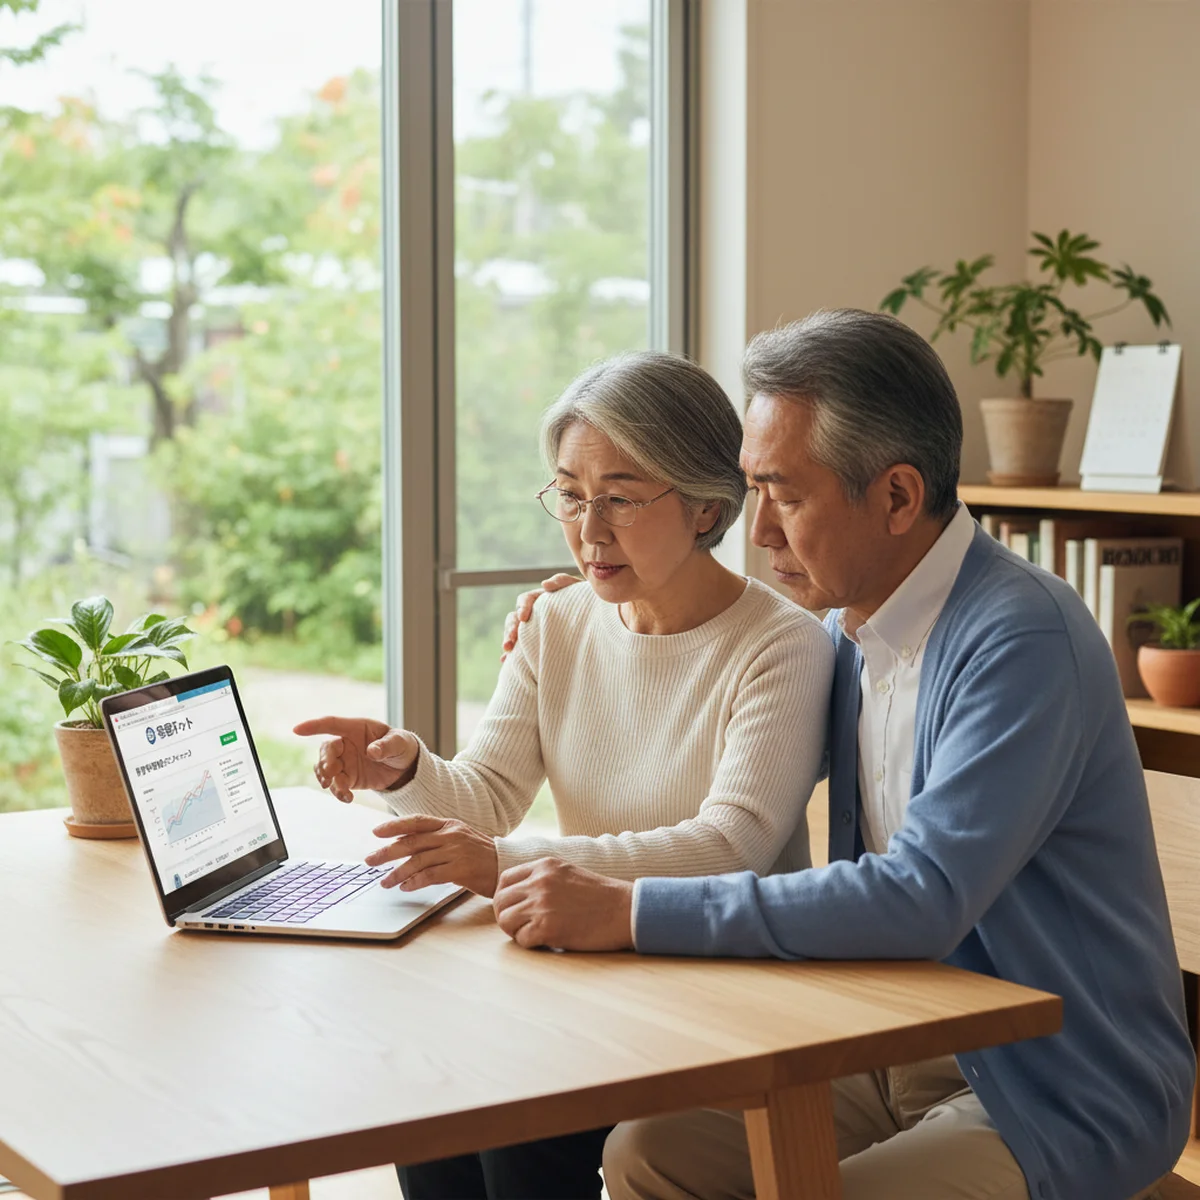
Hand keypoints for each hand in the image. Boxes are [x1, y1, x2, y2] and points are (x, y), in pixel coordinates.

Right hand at [291, 716, 419, 800]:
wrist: (405, 766)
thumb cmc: (401, 745)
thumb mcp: (399, 742)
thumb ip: (386, 746)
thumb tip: (372, 751)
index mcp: (356, 728)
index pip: (331, 724)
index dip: (314, 726)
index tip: (297, 730)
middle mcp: (346, 744)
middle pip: (326, 750)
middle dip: (325, 760)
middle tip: (331, 772)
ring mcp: (345, 761)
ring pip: (326, 769)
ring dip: (328, 779)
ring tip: (343, 789)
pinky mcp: (348, 778)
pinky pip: (336, 785)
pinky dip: (338, 792)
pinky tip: (348, 798)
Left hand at [367, 815, 498, 895]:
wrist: (508, 866)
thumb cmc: (481, 856)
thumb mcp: (460, 840)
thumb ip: (436, 840)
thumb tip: (406, 845)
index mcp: (449, 825)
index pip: (417, 821)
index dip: (395, 826)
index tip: (376, 832)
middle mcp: (451, 835)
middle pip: (412, 841)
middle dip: (387, 852)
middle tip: (371, 860)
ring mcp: (456, 851)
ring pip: (418, 860)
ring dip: (397, 873)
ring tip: (385, 882)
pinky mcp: (461, 869)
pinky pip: (430, 875)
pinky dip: (415, 882)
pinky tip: (405, 887)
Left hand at [493, 858, 634, 950]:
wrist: (626, 910)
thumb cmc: (601, 896)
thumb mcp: (568, 872)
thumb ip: (543, 877)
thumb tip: (519, 893)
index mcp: (544, 866)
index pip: (505, 880)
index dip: (505, 897)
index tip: (514, 908)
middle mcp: (539, 882)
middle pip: (501, 901)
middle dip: (507, 916)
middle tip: (520, 926)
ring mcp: (541, 905)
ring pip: (505, 921)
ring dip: (516, 931)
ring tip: (534, 934)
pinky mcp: (547, 928)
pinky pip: (521, 940)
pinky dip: (530, 944)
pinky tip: (546, 941)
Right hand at [501, 572, 582, 660]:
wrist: (593, 617)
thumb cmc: (585, 599)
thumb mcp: (576, 587)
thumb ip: (562, 581)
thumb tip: (544, 585)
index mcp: (540, 599)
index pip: (525, 600)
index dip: (522, 607)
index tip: (523, 618)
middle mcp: (533, 614)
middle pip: (514, 618)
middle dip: (510, 629)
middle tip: (509, 642)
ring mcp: (532, 629)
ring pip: (515, 633)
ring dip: (508, 640)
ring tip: (506, 652)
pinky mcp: (534, 643)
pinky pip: (520, 648)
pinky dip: (511, 654)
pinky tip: (506, 661)